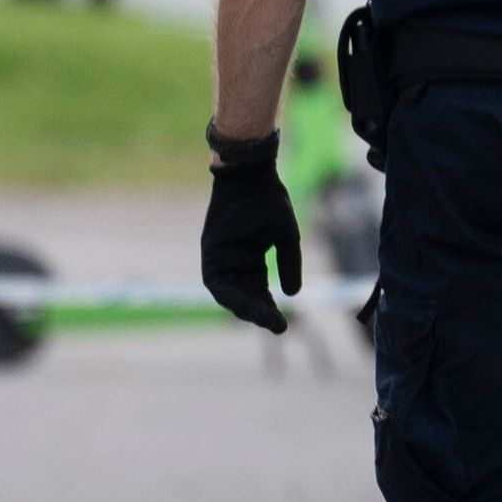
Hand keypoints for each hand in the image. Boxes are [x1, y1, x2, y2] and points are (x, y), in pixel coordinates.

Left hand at [204, 130, 300, 332]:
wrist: (251, 174)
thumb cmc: (269, 200)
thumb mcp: (286, 235)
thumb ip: (288, 264)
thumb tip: (292, 294)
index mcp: (251, 259)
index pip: (259, 292)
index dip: (269, 309)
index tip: (282, 325)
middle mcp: (233, 262)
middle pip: (244, 297)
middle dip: (259, 313)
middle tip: (277, 327)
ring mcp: (219, 258)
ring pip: (229, 295)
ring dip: (245, 309)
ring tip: (264, 319)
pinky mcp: (209, 252)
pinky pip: (216, 282)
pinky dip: (230, 295)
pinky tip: (246, 305)